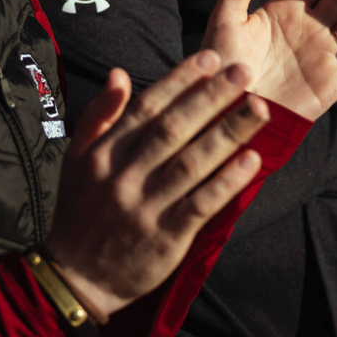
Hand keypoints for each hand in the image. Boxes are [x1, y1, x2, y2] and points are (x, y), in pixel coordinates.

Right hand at [43, 51, 270, 319]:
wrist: (75, 278)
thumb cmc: (80, 212)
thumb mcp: (76, 159)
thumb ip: (99, 115)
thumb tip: (120, 73)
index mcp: (103, 153)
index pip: (147, 108)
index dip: (180, 81)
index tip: (211, 59)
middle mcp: (124, 176)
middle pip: (174, 129)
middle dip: (211, 98)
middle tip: (245, 73)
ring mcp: (146, 207)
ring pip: (193, 163)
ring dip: (228, 133)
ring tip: (260, 109)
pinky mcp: (166, 238)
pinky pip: (201, 205)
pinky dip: (227, 182)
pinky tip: (251, 161)